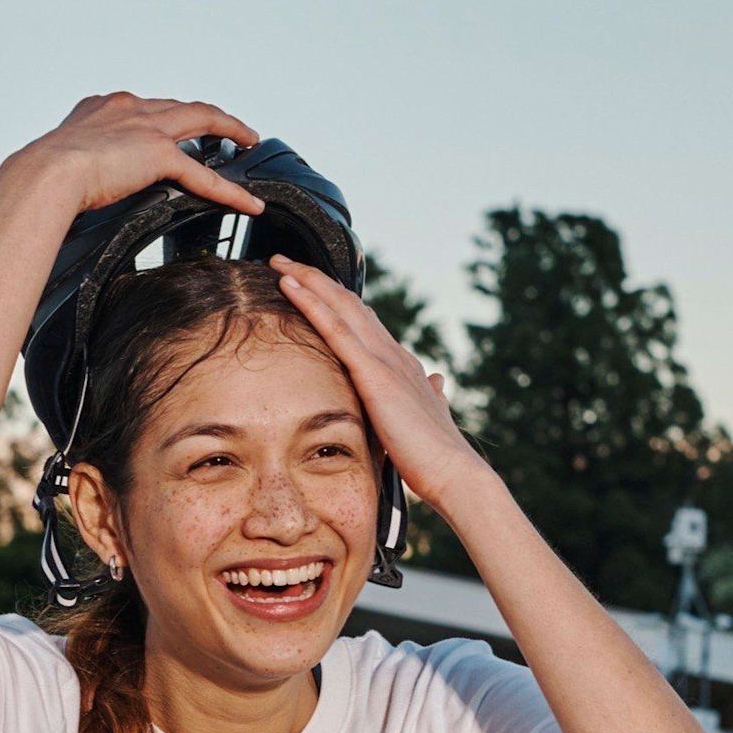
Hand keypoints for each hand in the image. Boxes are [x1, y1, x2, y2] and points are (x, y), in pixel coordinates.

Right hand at [9, 93, 264, 225]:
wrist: (44, 174)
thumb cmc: (40, 175)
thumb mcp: (60, 161)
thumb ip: (78, 165)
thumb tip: (69, 187)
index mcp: (103, 108)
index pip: (146, 107)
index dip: (166, 116)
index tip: (173, 125)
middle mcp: (129, 108)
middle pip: (181, 105)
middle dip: (208, 115)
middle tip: (228, 126)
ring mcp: (147, 128)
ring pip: (203, 120)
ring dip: (230, 129)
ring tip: (247, 140)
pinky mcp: (158, 154)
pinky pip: (203, 175)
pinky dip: (229, 190)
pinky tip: (247, 203)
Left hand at [267, 258, 489, 515]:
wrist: (452, 472)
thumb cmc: (435, 455)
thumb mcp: (429, 416)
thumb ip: (429, 395)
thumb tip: (437, 381)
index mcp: (401, 363)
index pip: (363, 321)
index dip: (335, 299)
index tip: (311, 286)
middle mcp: (392, 352)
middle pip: (348, 303)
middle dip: (315, 279)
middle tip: (285, 260)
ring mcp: (383, 359)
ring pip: (340, 306)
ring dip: (308, 280)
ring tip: (280, 261)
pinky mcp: (374, 373)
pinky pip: (335, 330)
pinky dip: (311, 303)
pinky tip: (290, 286)